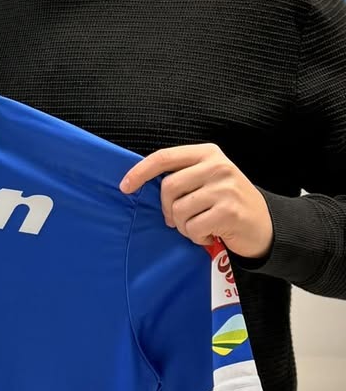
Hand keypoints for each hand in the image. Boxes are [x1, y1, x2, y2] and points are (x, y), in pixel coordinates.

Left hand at [119, 144, 272, 258]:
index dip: (139, 172)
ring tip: (201, 226)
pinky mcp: (229, 212)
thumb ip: (182, 175)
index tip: (124, 187)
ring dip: (184, 226)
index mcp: (208, 153)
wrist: (266, 225)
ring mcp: (225, 188)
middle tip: (179, 219)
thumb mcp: (208, 178)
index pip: (164, 157)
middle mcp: (217, 166)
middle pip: (167, 188)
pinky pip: (193, 228)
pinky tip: (211, 234)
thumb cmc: (228, 202)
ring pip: (178, 211)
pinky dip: (197, 237)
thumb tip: (139, 183)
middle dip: (167, 209)